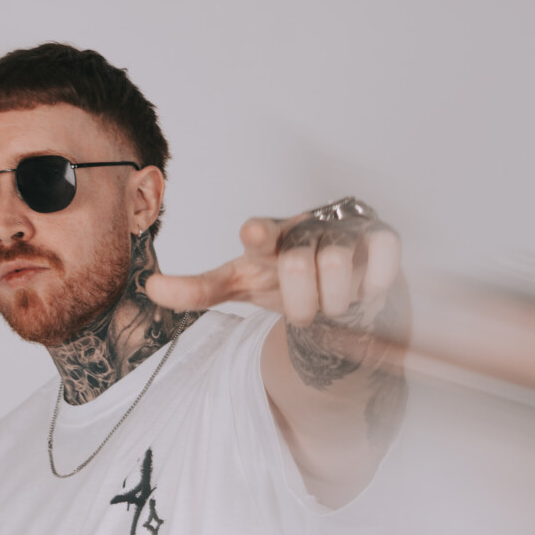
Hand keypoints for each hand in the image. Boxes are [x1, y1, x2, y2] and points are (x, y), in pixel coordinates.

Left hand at [146, 210, 401, 326]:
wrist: (333, 278)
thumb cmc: (281, 275)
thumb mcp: (241, 282)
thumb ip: (199, 289)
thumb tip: (151, 287)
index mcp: (267, 238)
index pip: (260, 233)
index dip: (259, 235)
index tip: (255, 235)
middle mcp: (303, 227)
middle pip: (299, 266)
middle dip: (302, 304)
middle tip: (305, 308)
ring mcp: (343, 229)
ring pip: (339, 266)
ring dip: (335, 301)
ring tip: (332, 300)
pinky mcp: (380, 235)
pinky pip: (384, 255)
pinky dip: (375, 282)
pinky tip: (366, 287)